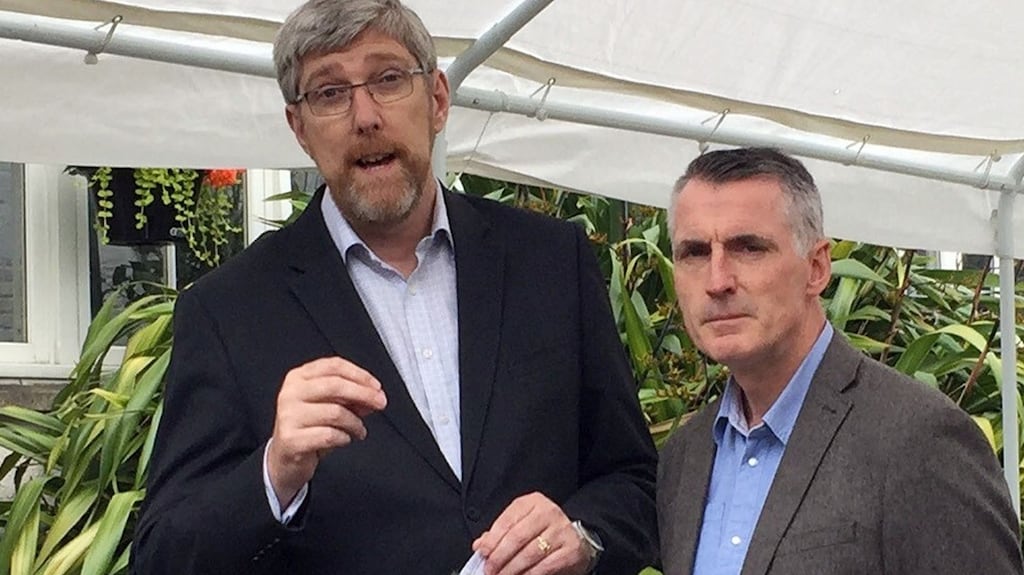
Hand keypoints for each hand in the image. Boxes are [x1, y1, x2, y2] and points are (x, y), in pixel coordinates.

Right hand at [266, 356, 386, 505]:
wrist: (284, 458)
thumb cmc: (309, 428)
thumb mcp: (329, 406)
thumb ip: (351, 397)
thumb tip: (374, 395)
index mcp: (299, 377)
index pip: (334, 366)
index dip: (360, 374)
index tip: (376, 386)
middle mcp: (290, 393)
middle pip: (335, 385)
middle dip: (364, 394)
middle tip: (380, 403)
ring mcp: (289, 416)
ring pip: (336, 412)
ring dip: (356, 423)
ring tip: (359, 430)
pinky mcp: (291, 439)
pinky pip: (329, 435)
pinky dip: (344, 438)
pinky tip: (344, 439)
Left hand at [472, 492, 589, 574]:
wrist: (577, 539)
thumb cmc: (544, 532)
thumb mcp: (522, 525)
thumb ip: (500, 533)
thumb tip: (480, 545)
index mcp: (532, 502)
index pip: (507, 520)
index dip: (492, 540)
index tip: (482, 554)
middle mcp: (548, 512)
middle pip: (517, 537)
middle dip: (499, 557)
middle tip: (490, 570)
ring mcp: (561, 530)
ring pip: (530, 553)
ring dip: (511, 569)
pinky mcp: (571, 549)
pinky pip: (545, 566)